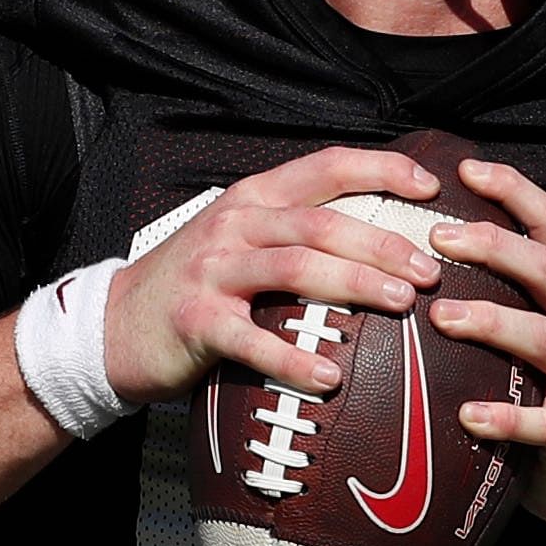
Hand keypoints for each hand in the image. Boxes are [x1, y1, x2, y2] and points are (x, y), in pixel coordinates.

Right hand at [101, 146, 444, 407]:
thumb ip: (295, 232)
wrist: (114, 325)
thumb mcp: (239, 238)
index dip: (382, 169)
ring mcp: (212, 271)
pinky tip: (329, 377)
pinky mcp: (195, 321)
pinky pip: (252, 339)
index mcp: (253, 199)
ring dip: (354, 284)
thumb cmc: (196, 286)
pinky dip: (294, 359)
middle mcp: (234, 225)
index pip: (326, 167)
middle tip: (430, 271)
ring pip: (294, 267)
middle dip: (382, 244)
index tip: (431, 186)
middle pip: (321, 223)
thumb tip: (381, 240)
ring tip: (401, 304)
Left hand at [423, 160, 545, 534]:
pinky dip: (506, 417)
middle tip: (436, 239)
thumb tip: (417, 239)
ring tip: (441, 317)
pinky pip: (543, 423)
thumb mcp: (537, 325)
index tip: (465, 169)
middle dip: (495, 248)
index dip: (515, 191)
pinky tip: (467, 414)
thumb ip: (500, 288)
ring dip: (493, 322)